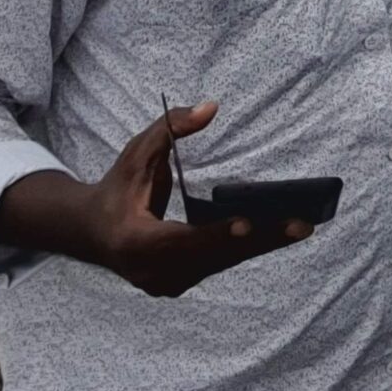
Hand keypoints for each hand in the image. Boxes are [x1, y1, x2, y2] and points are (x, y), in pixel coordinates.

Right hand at [6, 103, 312, 298]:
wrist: (90, 232)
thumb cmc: (117, 186)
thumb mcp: (136, 152)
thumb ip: (170, 127)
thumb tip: (211, 107)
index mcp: (132, 240)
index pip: (178, 241)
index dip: (212, 234)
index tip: (247, 224)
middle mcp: (148, 270)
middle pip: (211, 255)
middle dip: (258, 240)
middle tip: (301, 225)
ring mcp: (163, 282)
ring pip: (219, 264)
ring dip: (261, 246)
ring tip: (301, 228)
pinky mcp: (176, 283)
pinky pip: (217, 265)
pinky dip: (247, 249)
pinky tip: (281, 234)